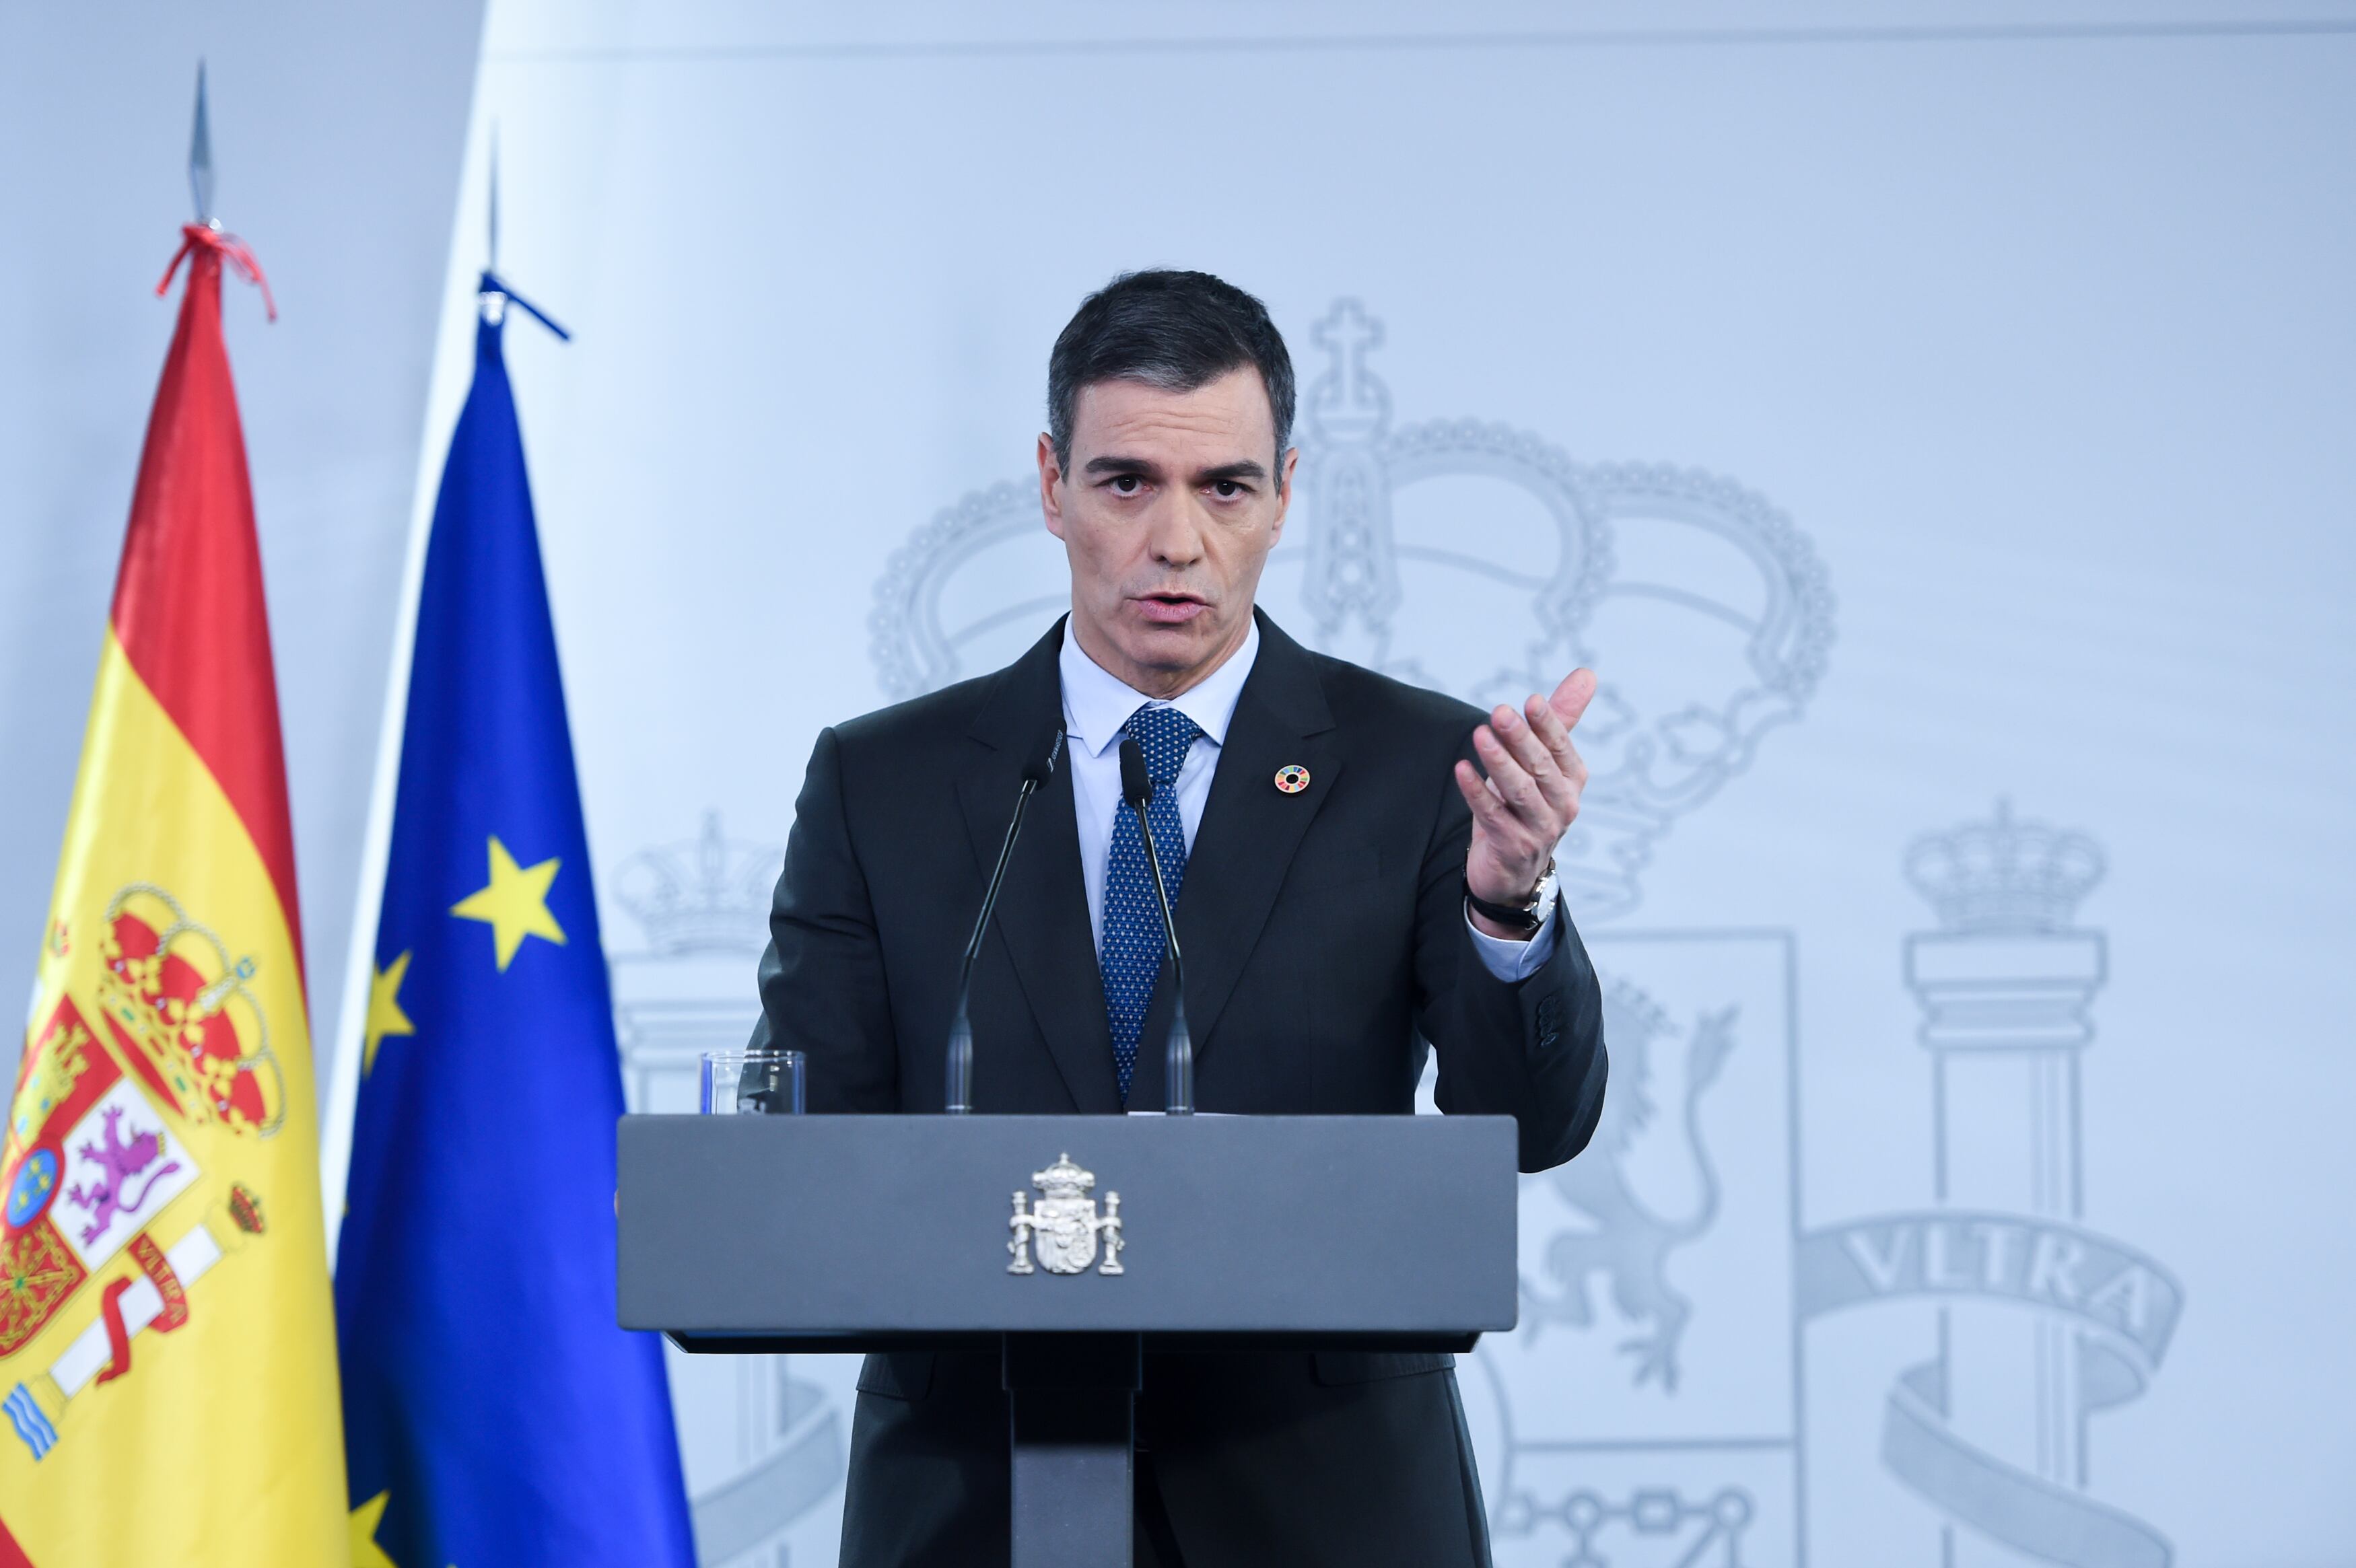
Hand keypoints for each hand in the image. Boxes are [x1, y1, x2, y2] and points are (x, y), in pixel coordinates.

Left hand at [1454, 669, 1595, 937]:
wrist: (1513, 871)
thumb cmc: (1526, 806)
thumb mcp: (1544, 763)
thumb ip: (1561, 720)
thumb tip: (1587, 674)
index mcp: (1572, 780)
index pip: (1562, 747)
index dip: (1548, 724)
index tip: (1531, 700)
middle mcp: (1563, 805)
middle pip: (1540, 767)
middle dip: (1520, 739)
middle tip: (1498, 713)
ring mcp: (1541, 829)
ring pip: (1520, 792)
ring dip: (1499, 763)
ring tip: (1480, 735)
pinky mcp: (1514, 847)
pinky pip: (1493, 815)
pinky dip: (1476, 792)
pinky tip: (1461, 770)